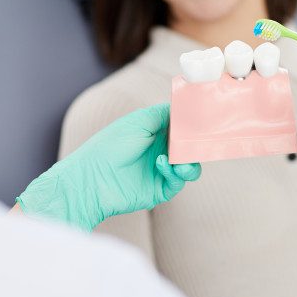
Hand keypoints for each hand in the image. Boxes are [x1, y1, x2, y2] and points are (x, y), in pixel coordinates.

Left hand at [17, 103, 201, 231]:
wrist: (93, 178)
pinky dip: (174, 172)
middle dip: (195, 145)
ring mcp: (161, 172)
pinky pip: (178, 182)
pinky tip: (161, 164)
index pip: (181, 129)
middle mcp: (160, 152)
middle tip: (197, 141)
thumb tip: (182, 107)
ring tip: (181, 160)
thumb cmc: (110, 146)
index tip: (203, 120)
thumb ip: (163, 113)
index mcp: (154, 134)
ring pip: (189, 168)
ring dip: (189, 162)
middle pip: (189, 149)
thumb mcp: (138, 122)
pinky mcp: (160, 190)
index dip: (192, 126)